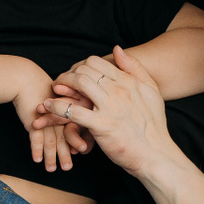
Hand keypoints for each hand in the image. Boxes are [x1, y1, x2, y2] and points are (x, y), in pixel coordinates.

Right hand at [12, 67, 76, 169]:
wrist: (25, 80)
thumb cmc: (43, 93)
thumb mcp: (57, 105)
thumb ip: (66, 118)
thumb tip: (76, 137)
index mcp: (70, 109)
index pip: (77, 128)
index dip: (78, 141)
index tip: (81, 152)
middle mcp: (60, 115)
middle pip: (65, 137)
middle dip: (65, 153)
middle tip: (68, 168)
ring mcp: (47, 118)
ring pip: (51, 140)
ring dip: (51, 156)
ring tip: (51, 169)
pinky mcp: (33, 118)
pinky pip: (35, 136)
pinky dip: (36, 149)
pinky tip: (36, 160)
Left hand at [41, 47, 176, 177]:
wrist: (156, 155)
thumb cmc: (153, 126)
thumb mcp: (151, 91)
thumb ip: (135, 68)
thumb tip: (117, 48)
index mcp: (129, 82)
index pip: (97, 62)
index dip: (80, 66)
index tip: (74, 75)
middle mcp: (119, 90)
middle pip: (85, 70)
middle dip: (69, 73)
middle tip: (60, 82)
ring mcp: (110, 107)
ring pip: (80, 83)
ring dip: (62, 83)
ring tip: (54, 90)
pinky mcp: (101, 125)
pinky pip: (73, 111)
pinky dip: (57, 107)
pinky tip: (47, 106)